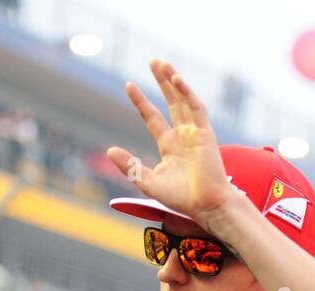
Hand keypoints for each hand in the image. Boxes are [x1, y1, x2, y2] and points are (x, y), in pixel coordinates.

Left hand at [107, 60, 234, 226]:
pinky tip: (176, 79)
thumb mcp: (148, 182)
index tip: (128, 85)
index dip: (141, 101)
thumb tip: (109, 150)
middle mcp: (182, 135)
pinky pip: (196, 107)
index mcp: (169, 145)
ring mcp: (195, 132)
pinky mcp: (206, 133)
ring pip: (182, 100)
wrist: (205, 205)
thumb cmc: (181, 198)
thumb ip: (129, 166)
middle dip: (161, 82)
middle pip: (170, 102)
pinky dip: (187, 92)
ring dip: (173, 81)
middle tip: (153, 61)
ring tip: (162, 63)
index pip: (153, 117)